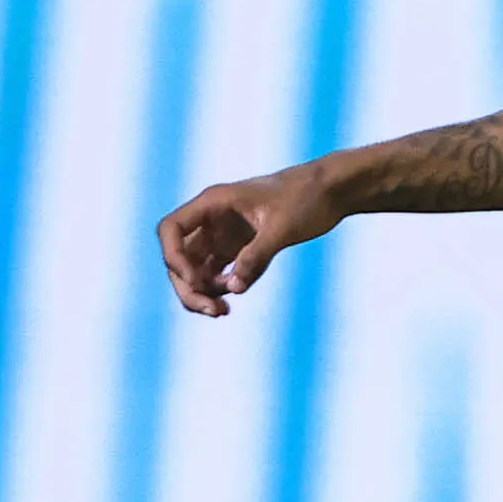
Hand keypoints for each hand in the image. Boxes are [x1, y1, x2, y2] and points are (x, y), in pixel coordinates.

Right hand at [156, 165, 340, 317]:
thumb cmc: (307, 197)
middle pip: (180, 258)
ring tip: (224, 311)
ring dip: (203, 294)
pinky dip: (221, 289)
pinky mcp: (239, 248)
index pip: (171, 230)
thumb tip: (234, 288)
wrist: (331, 190)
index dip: (174, 258)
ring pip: (196, 270)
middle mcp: (212, 219)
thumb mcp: (283, 227)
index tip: (196, 280)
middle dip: (189, 288)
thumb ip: (257, 256)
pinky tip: (235, 296)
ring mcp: (224, 235)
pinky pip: (218, 274)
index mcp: (214, 203)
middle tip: (214, 311)